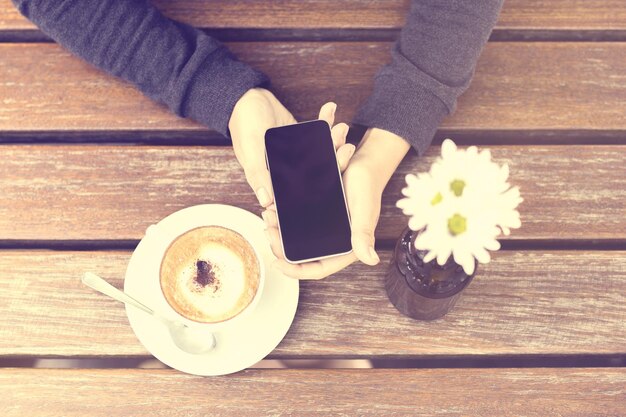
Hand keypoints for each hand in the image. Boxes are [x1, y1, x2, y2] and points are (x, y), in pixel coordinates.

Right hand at [228, 88, 353, 207]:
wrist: (246, 97)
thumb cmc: (244, 125)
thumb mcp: (250, 151)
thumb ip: (258, 175)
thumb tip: (266, 202)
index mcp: (276, 179)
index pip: (302, 192)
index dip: (322, 188)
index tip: (336, 177)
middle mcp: (289, 171)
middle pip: (319, 173)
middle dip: (336, 160)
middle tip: (346, 147)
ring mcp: (298, 155)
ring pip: (324, 153)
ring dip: (335, 141)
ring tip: (341, 127)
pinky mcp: (303, 138)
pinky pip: (319, 134)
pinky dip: (326, 122)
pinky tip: (331, 109)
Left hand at [263, 127, 410, 278]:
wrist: (364, 164)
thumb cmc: (368, 186)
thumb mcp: (365, 210)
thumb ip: (364, 234)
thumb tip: (371, 260)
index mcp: (346, 248)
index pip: (318, 268)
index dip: (297, 271)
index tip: (278, 264)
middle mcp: (333, 242)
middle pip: (301, 256)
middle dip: (281, 248)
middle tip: (268, 231)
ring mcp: (323, 230)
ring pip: (295, 240)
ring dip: (279, 233)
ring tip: (268, 217)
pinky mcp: (317, 216)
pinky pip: (295, 224)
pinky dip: (283, 219)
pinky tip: (273, 210)